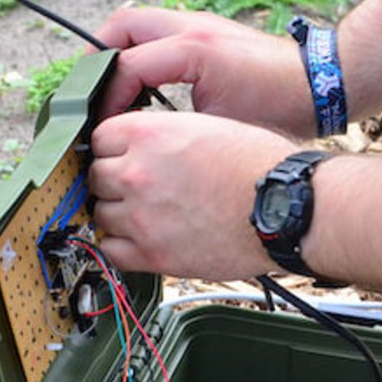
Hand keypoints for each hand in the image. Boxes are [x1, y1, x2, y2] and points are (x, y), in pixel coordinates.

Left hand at [89, 111, 298, 278]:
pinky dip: (121, 246)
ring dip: (117, 213)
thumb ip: (163, 136)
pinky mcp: (152, 254)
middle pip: (95, 176)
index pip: (100, 138)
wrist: (285, 207)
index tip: (124, 157)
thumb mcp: (206, 126)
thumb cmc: (260, 166)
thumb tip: (138, 147)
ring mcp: (140, 217)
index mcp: (149, 134)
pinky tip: (141, 238)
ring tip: (146, 213)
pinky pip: (110, 251)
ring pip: (100, 214)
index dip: (115, 148)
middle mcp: (137, 173)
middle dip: (114, 180)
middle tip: (139, 187)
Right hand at [95, 7, 316, 135]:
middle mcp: (192, 26)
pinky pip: (157, 30)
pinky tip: (142, 85)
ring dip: (118, 51)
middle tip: (89, 94)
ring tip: (110, 90)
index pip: (126, 67)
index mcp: (193, 49)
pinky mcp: (206, 28)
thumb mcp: (223, 127)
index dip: (107, 100)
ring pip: (137, 23)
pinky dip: (140, 51)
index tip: (103, 128)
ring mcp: (199, 22)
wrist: (321, 83)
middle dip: (97, 58)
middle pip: (121, 25)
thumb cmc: (280, 108)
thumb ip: (177, 128)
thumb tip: (138, 139)